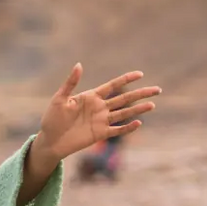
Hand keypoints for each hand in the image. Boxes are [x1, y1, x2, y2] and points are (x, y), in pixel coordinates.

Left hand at [35, 65, 160, 163]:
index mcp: (91, 97)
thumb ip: (70, 83)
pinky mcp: (99, 134)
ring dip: (138, 109)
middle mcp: (99, 108)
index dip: (126, 79)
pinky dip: (127, 128)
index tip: (140, 74)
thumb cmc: (51, 119)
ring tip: (152, 105)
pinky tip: (138, 123)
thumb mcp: (59, 99)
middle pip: (124, 99)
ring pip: (124, 113)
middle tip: (157, 89)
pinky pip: (116, 130)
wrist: (49, 141)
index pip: (113, 86)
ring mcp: (101, 121)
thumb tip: (79, 65)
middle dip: (141, 94)